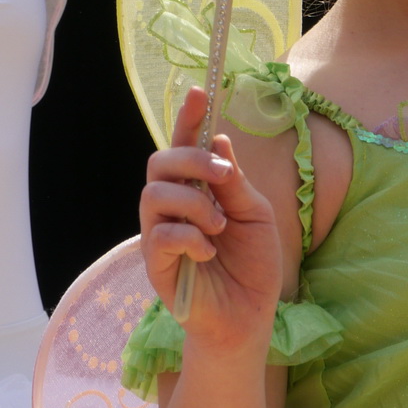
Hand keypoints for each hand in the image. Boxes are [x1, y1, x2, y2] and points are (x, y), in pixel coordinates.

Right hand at [140, 88, 283, 353]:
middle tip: (223, 177)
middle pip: (158, 163)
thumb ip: (234, 181)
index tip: (199, 91)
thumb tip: (218, 139)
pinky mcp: (156, 265)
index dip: (188, 118)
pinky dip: (190, 238)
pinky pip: (161, 236)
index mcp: (198, 190)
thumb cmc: (252, 265)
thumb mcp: (255, 214)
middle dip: (191, 160)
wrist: (249, 315)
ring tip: (219, 225)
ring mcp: (159, 235)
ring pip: (153, 195)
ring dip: (193, 203)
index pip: (184, 146)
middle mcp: (173, 208)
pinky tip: (209, 253)